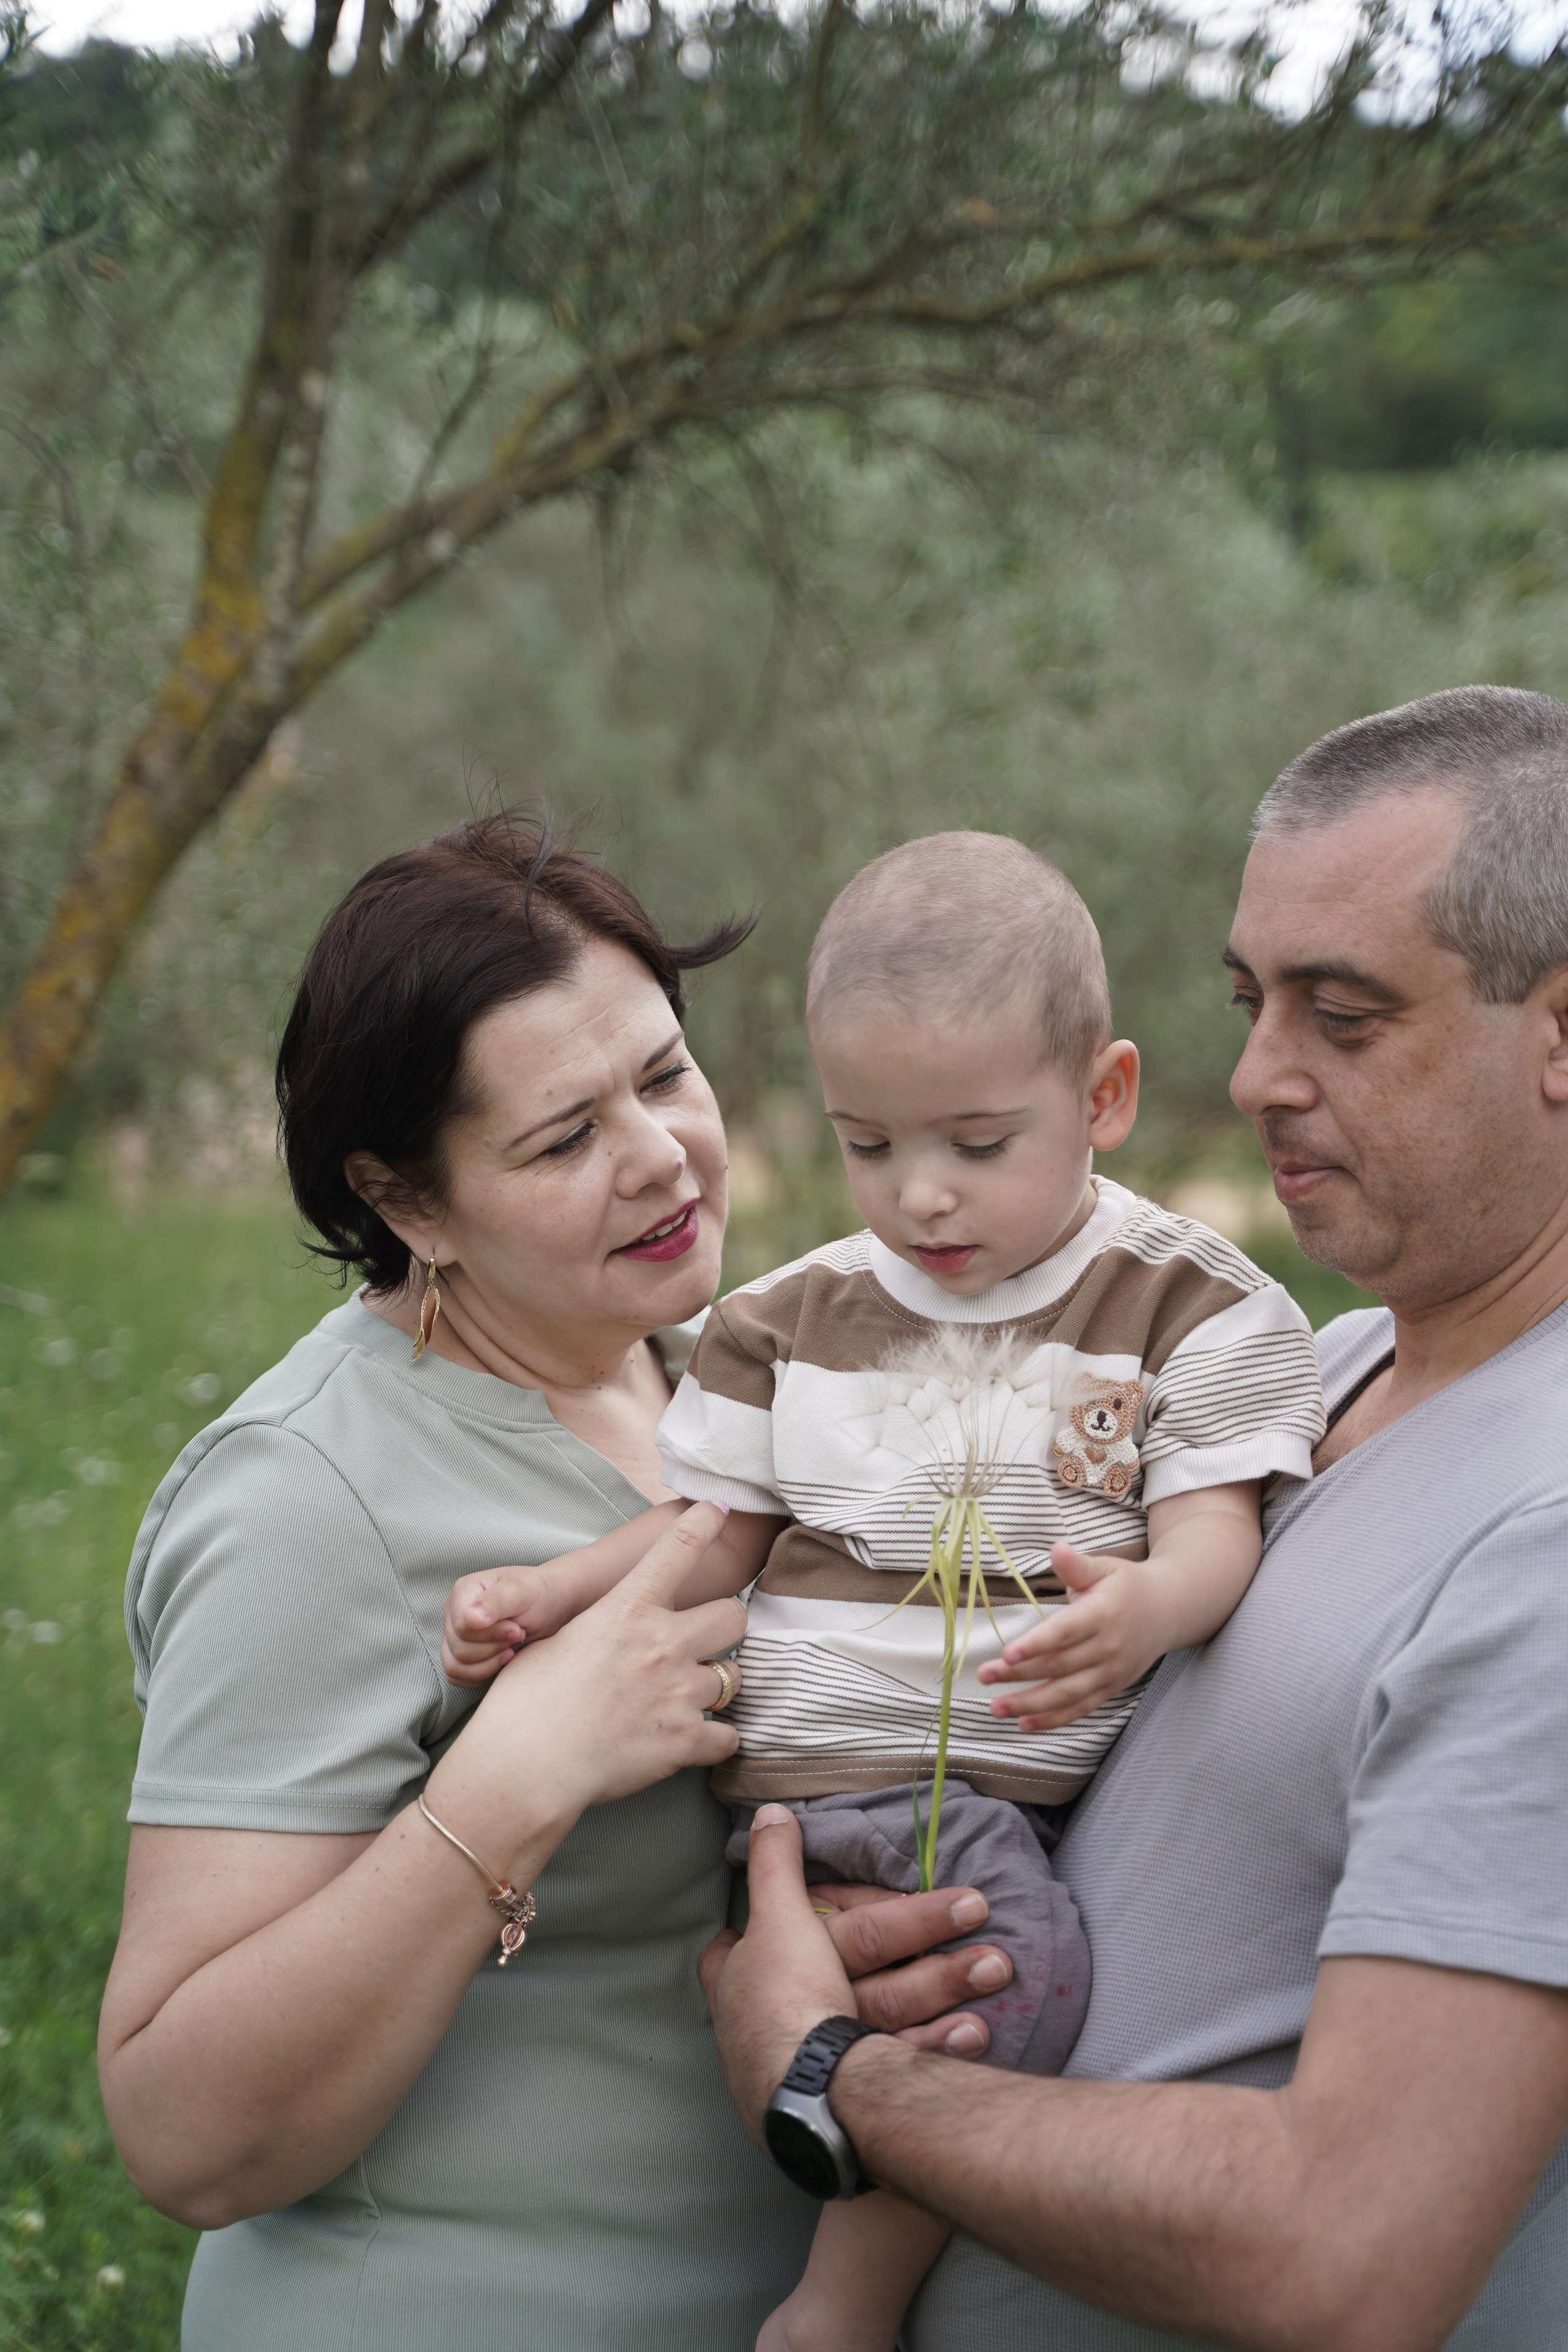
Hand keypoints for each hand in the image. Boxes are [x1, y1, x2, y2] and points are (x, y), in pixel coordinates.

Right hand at [428, 1503, 744, 1874]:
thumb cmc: (525, 1705)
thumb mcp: (554, 1645)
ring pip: (732, 1678)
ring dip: (713, 1688)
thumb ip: (596, 1632)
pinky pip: (727, 1736)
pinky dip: (715, 1740)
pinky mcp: (686, 1740)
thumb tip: (604, 1638)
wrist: (527, 1766)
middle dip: (724, 1627)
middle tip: (704, 1643)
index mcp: (627, 1610)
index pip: (678, 1549)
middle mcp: (663, 1643)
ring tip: (683, 1703)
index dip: (704, 1522)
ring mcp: (680, 1692)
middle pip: (732, 1615)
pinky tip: (696, 1743)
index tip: (719, 1509)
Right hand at [442, 1562, 586, 1685]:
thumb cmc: (537, 1594)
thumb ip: (496, 1602)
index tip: (517, 1628)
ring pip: (455, 1666)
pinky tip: (503, 1661)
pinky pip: (457, 1676)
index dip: (491, 1634)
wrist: (548, 1606)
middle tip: (518, 1635)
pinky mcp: (460, 1653)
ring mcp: (454, 1634)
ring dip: (488, 1664)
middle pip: (459, 1649)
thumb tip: (470, 1619)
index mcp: (463, 1591)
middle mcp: (454, 1613)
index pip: (461, 1627)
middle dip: (494, 1648)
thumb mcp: (522, 1591)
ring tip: (511, 1650)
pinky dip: (480, 1675)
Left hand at [697, 1808, 1009, 2138]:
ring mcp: (820, 2065)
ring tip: (997, 1967)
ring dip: (945, 1983)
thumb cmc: (786, 2003)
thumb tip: (769, 1815)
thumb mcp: (777, 1918)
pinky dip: (940, 2042)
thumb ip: (777, 1866)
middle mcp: (777, 2026)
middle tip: (975, 1914)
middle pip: (857, 1965)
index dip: (801, 1911)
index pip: (777, 1932)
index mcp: (745, 1983)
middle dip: (919, 1938)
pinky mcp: (861, 2099)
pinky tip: (976, 2031)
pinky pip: (905, 2059)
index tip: (830, 1899)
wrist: (819, 2103)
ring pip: (889, 2010)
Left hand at [978, 1541, 1161, 1730]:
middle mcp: (1108, 1647)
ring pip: (1066, 1694)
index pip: (1064, 1633)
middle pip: (1058, 1666)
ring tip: (996, 1707)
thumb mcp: (1105, 1568)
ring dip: (1029, 1704)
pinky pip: (1080, 1708)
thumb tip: (1056, 1548)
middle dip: (1018, 1675)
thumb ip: (1077, 1565)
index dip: (1035, 1645)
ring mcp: (1110, 1672)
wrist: (1169, 1611)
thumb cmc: (1127, 1586)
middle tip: (984, 1675)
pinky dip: (1053, 1719)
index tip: (1006, 1654)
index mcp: (1102, 1614)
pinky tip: (1024, 1723)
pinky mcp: (1111, 1688)